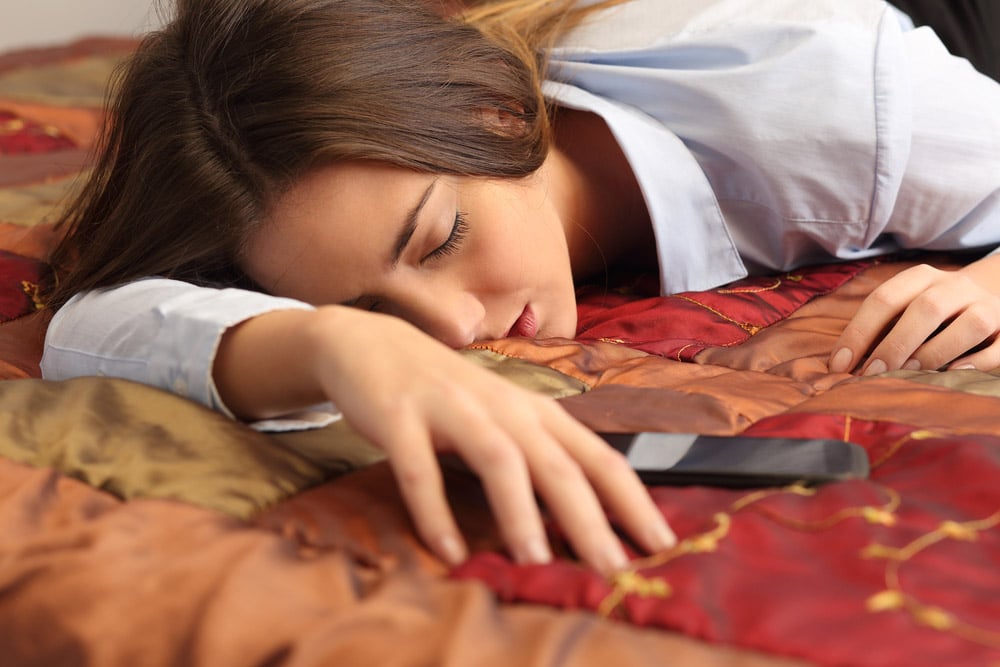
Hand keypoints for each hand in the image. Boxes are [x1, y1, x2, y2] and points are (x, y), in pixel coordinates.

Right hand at [216, 306, 675, 574]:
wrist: (370, 343)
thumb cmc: (447, 392)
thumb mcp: (502, 415)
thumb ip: (538, 453)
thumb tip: (587, 516)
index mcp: (533, 410)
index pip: (597, 455)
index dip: (632, 499)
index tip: (662, 542)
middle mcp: (501, 405)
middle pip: (556, 461)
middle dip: (588, 517)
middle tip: (612, 569)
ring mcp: (450, 407)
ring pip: (498, 459)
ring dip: (519, 512)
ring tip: (535, 563)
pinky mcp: (400, 416)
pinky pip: (419, 468)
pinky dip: (435, 511)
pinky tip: (448, 551)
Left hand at [829, 257, 999, 374]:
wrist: (992, 294)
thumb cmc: (932, 311)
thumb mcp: (906, 307)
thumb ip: (880, 328)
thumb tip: (842, 364)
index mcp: (920, 277)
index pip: (884, 299)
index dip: (858, 332)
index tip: (839, 365)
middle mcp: (955, 286)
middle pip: (925, 309)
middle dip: (895, 343)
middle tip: (872, 373)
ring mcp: (987, 305)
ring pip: (969, 325)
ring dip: (937, 351)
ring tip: (910, 373)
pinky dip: (980, 361)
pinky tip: (956, 373)